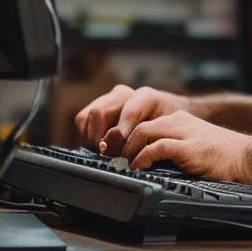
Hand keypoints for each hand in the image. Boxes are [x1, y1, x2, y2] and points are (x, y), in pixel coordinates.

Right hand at [74, 85, 191, 152]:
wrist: (166, 122)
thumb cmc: (168, 131)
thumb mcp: (168, 134)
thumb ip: (154, 140)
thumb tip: (137, 155)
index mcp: (146, 97)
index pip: (128, 112)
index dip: (122, 134)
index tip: (122, 154)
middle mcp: (124, 93)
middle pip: (100, 112)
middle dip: (104, 138)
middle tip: (110, 157)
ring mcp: (108, 99)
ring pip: (88, 116)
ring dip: (94, 138)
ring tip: (106, 153)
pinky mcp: (97, 108)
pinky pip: (82, 119)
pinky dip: (87, 136)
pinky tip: (100, 147)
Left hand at [120, 110, 251, 181]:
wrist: (249, 158)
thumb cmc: (223, 159)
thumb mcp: (192, 148)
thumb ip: (170, 152)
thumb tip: (146, 166)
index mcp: (179, 120)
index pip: (142, 122)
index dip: (125, 138)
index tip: (115, 154)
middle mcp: (179, 121)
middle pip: (138, 125)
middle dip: (121, 144)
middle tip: (113, 161)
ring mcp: (184, 132)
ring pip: (143, 132)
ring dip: (129, 150)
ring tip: (124, 165)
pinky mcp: (190, 146)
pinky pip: (158, 146)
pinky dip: (144, 157)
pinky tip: (139, 167)